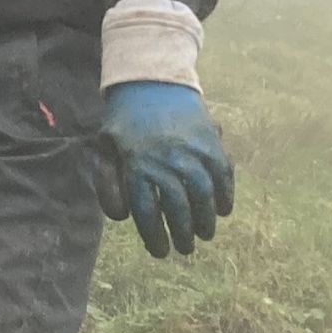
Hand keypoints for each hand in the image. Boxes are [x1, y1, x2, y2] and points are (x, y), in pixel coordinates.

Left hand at [98, 81, 234, 257]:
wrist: (151, 80)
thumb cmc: (125, 119)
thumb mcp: (105, 147)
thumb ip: (109, 183)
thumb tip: (123, 216)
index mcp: (137, 164)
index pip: (147, 212)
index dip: (154, 236)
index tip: (160, 252)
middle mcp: (167, 161)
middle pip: (179, 209)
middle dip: (183, 234)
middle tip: (185, 248)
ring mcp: (192, 152)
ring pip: (204, 196)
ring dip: (206, 220)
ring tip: (204, 234)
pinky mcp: (212, 143)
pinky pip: (223, 176)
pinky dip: (225, 196)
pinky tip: (223, 210)